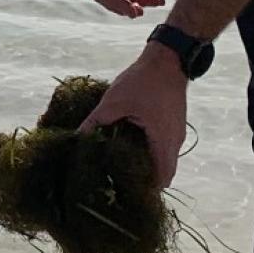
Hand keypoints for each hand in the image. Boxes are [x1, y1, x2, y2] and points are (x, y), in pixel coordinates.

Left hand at [80, 47, 186, 187]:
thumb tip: (76, 137)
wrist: (168, 59)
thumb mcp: (115, 100)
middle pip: (164, 175)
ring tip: (124, 168)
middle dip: (145, 182)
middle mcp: (174, 142)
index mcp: (162, 140)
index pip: (160, 179)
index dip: (145, 190)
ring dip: (149, 167)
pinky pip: (165, 149)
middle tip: (121, 184)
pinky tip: (133, 148)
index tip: (125, 193)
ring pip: (166, 162)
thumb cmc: (144, 80)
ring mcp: (177, 133)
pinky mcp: (175, 125)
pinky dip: (152, 154)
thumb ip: (96, 120)